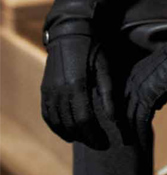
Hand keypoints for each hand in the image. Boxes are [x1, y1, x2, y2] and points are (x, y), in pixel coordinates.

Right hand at [41, 31, 115, 149]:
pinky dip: (56, 127)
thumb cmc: (93, 47)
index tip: (105, 143)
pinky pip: (47, 115)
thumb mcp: (105, 67)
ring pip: (57, 123)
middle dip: (85, 137)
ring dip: (71, 134)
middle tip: (98, 142)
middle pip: (70, 125)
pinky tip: (67, 130)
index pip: (84, 121)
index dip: (94, 135)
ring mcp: (49, 91)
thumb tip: (114, 118)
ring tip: (85, 137)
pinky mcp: (44, 89)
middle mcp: (59, 91)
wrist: (71, 31)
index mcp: (76, 85)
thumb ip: (108, 93)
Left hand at [124, 27, 166, 147]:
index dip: (125, 111)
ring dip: (131, 132)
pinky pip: (141, 119)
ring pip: (129, 116)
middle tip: (126, 138)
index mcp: (135, 72)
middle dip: (124, 124)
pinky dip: (141, 133)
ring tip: (132, 144)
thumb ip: (158, 88)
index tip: (126, 124)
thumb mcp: (165, 75)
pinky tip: (142, 143)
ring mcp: (138, 87)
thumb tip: (158, 103)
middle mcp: (132, 79)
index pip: (124, 97)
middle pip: (123, 107)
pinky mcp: (147, 96)